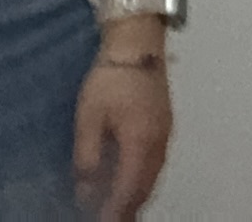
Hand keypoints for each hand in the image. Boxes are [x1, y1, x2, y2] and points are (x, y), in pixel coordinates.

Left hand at [72, 56, 170, 219]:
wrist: (138, 46)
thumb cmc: (110, 79)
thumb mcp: (89, 119)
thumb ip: (88, 157)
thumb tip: (86, 189)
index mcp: (140, 142)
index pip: (129, 189)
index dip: (115, 211)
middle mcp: (159, 143)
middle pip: (146, 187)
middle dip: (128, 208)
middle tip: (110, 219)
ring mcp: (165, 134)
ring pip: (153, 176)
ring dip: (136, 195)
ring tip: (118, 208)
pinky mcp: (164, 126)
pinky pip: (156, 163)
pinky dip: (143, 179)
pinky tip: (130, 181)